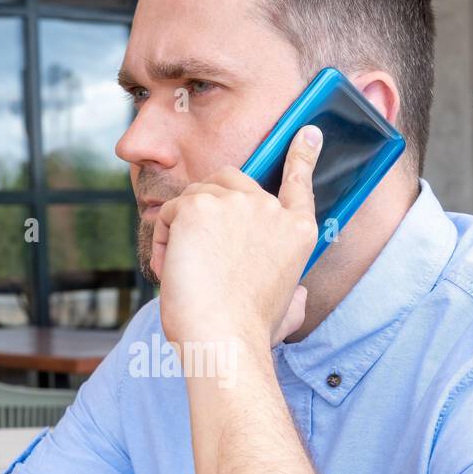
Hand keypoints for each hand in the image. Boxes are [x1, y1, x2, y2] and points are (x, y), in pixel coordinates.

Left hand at [150, 124, 321, 349]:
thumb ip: (294, 297)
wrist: (224, 341)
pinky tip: (175, 269)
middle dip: (207, 205)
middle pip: (229, 180)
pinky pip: (170, 213)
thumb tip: (301, 297)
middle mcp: (272, 210)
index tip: (307, 132)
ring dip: (183, 231)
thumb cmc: (249, 335)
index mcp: (298, 232)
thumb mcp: (287, 312)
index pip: (300, 181)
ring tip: (189, 273)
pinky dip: (165, 241)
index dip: (302, 155)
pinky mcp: (200, 206)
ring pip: (194, 198)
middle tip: (197, 248)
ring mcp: (237, 203)